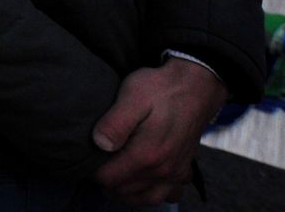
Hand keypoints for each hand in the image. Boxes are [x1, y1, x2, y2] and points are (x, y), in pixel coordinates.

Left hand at [91, 60, 226, 206]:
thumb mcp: (132, 96)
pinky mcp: (184, 169)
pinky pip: (169, 194)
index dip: (94, 170)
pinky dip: (154, 193)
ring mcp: (175, 172)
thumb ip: (115, 123)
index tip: (88, 156)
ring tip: (116, 178)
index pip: (109, 178)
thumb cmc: (161, 88)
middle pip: (125, 191)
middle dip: (109, 182)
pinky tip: (146, 181)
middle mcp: (162, 170)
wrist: (196, 86)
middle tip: (98, 163)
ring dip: (128, 193)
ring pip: (147, 198)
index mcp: (146, 155)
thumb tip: (98, 144)